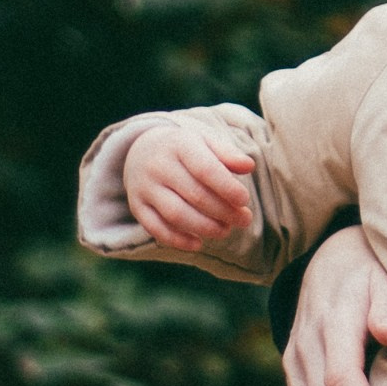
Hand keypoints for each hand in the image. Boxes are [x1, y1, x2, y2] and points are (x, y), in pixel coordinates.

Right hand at [125, 122, 253, 250]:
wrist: (141, 150)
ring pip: (176, 214)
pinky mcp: (137, 206)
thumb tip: (249, 166)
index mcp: (180, 145)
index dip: (227, 187)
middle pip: (194, 194)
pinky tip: (198, 243)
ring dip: (205, 227)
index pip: (205, 169)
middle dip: (224, 211)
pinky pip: (156, 228)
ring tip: (225, 230)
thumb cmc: (185, 149)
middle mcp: (159, 166)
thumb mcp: (206, 142)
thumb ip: (228, 154)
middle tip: (245, 220)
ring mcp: (144, 187)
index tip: (245, 200)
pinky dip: (178, 240)